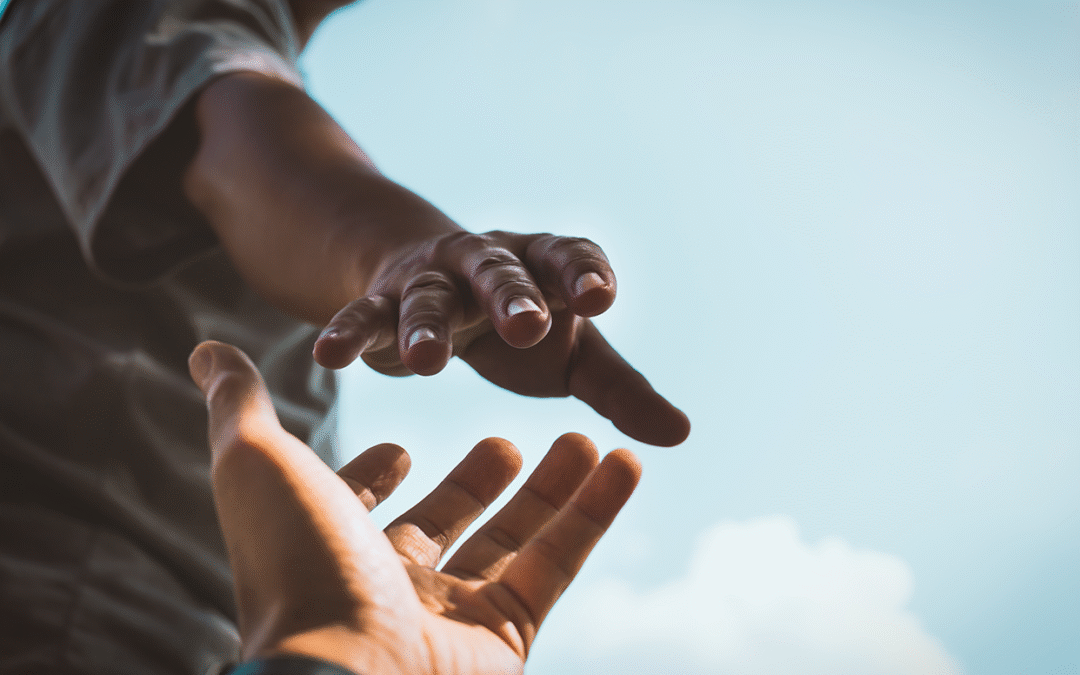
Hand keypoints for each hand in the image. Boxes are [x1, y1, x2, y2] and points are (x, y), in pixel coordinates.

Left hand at [189, 340, 641, 673]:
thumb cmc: (298, 566)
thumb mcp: (259, 464)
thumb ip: (240, 406)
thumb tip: (206, 348)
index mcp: (329, 546)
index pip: (355, 507)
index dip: (375, 478)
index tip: (401, 448)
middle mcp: (387, 584)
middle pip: (445, 522)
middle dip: (476, 482)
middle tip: (507, 441)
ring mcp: (449, 615)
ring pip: (513, 541)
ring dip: (552, 489)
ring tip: (585, 438)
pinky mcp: (507, 636)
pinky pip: (557, 565)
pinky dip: (594, 513)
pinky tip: (624, 462)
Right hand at [313, 230, 689, 445]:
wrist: (435, 283)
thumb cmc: (521, 325)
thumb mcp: (574, 355)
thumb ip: (621, 390)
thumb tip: (681, 435)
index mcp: (544, 267)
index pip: (568, 258)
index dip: (583, 274)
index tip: (600, 297)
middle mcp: (488, 264)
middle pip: (501, 273)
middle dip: (513, 297)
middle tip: (528, 326)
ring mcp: (432, 280)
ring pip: (428, 298)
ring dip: (426, 325)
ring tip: (426, 364)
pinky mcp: (383, 302)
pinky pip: (363, 316)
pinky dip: (347, 333)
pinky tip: (327, 354)